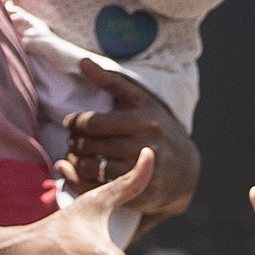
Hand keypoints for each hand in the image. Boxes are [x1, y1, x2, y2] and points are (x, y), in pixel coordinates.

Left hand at [59, 62, 197, 220]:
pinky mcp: (139, 193)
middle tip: (71, 139)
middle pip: (91, 146)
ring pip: (92, 168)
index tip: (69, 122)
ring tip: (74, 155)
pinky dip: (80, 181)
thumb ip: (110, 80)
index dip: (75, 123)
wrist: (184, 168)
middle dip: (74, 142)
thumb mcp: (139, 100)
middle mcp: (145, 145)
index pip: (94, 123)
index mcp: (144, 120)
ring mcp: (142, 172)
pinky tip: (76, 172)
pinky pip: (98, 189)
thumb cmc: (156, 126)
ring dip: (75, 162)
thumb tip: (81, 62)